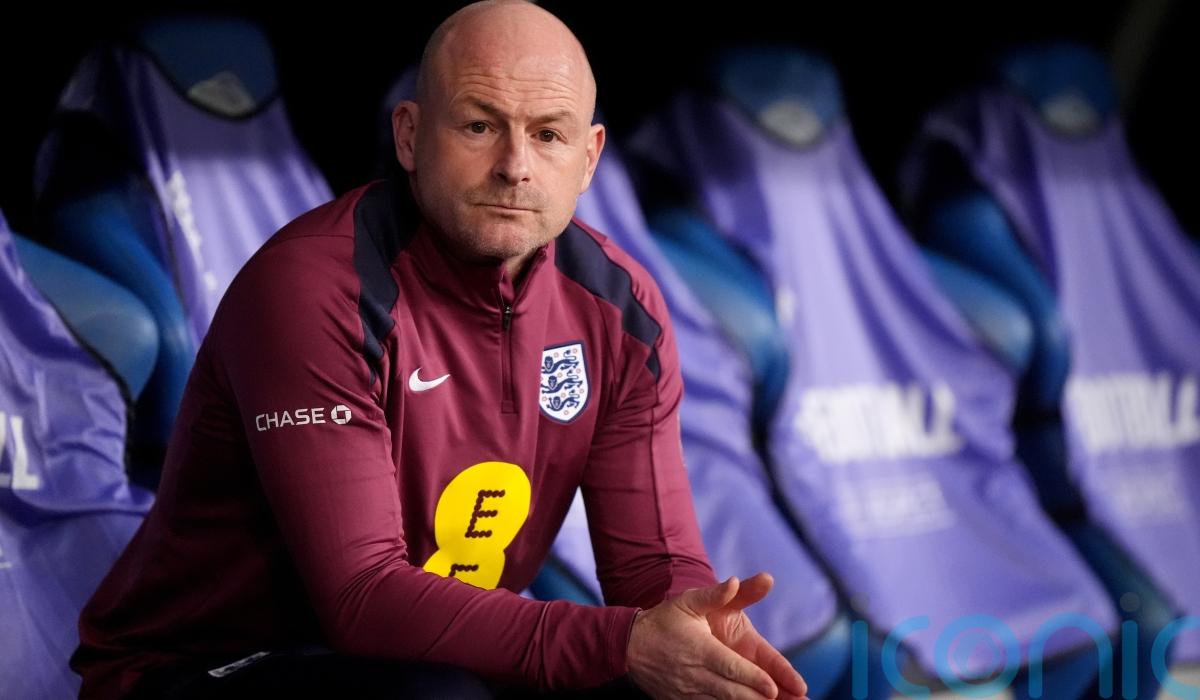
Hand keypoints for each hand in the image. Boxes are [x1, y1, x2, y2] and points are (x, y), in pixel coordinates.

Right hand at [625, 573, 807, 698]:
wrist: (628, 646)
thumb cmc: (663, 621)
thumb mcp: (687, 601)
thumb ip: (714, 594)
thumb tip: (736, 582)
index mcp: (700, 648)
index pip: (731, 667)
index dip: (753, 679)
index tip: (773, 688)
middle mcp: (695, 673)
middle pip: (731, 692)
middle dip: (755, 698)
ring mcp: (686, 691)